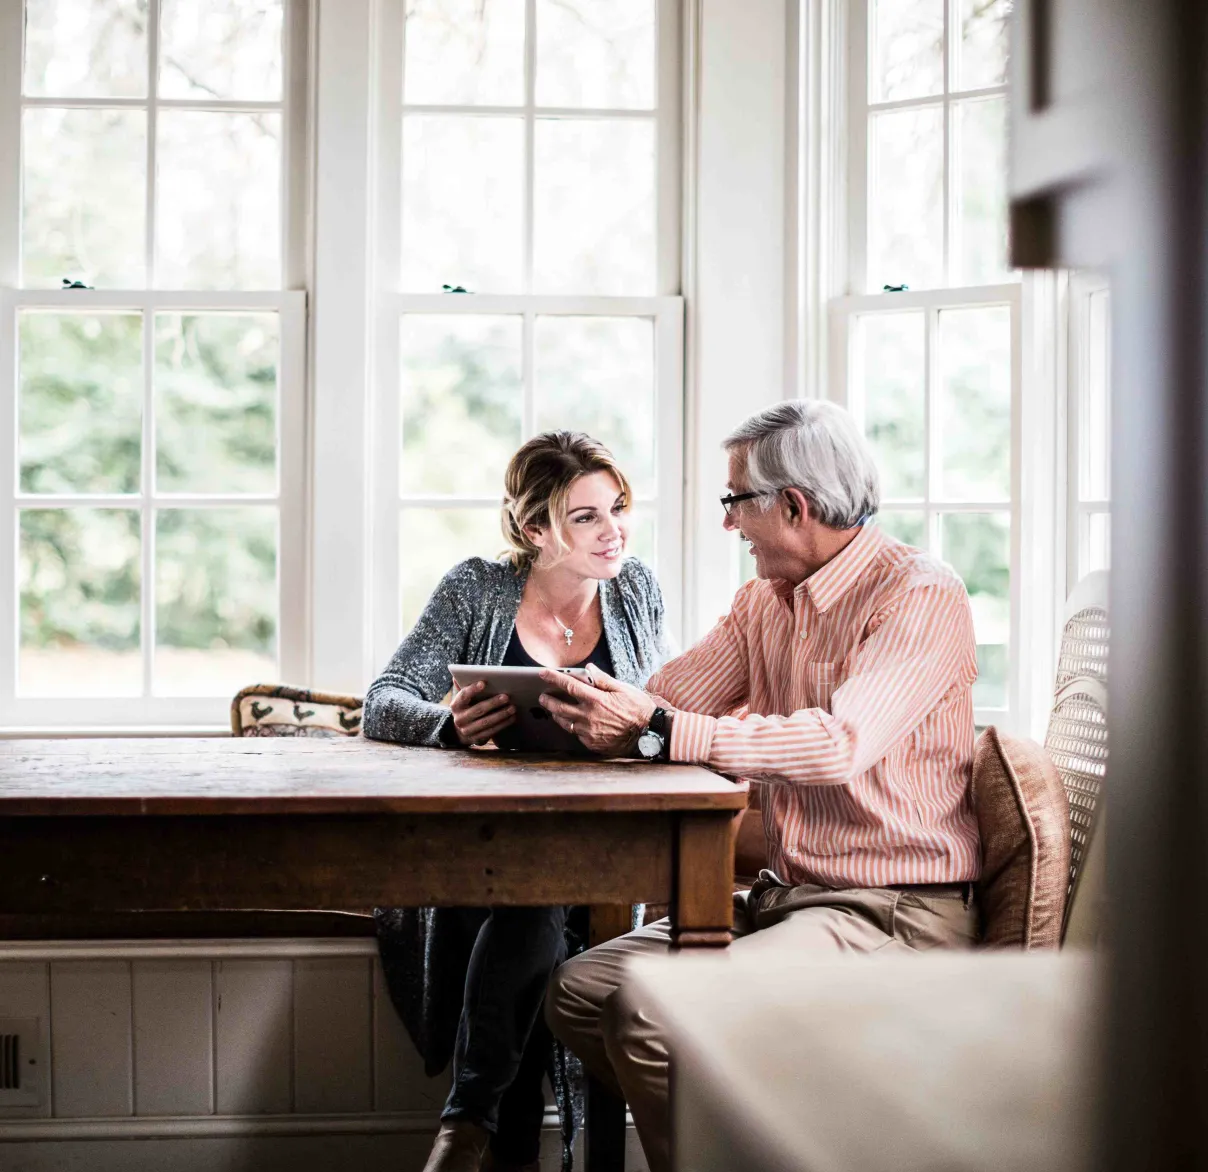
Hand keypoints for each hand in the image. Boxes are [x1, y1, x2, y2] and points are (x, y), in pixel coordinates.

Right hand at [449, 681, 515, 746]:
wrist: (460, 731)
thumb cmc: (466, 708)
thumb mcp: (463, 698)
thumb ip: (464, 687)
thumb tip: (461, 672)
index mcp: (455, 705)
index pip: (463, 695)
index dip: (473, 689)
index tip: (484, 683)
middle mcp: (459, 718)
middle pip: (478, 710)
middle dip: (493, 703)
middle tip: (506, 696)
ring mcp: (467, 730)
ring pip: (486, 722)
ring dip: (501, 715)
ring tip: (513, 707)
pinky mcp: (476, 739)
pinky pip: (491, 731)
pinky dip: (503, 724)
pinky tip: (512, 717)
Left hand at [537, 665, 656, 755]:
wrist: (649, 733)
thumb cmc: (638, 708)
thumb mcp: (623, 689)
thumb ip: (603, 679)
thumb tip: (588, 668)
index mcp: (596, 700)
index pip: (568, 686)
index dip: (553, 678)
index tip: (543, 673)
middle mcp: (589, 717)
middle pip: (559, 707)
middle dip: (548, 700)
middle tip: (542, 696)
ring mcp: (589, 732)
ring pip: (565, 723)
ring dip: (556, 715)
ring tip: (554, 710)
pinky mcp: (592, 743)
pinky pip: (576, 734)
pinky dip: (572, 726)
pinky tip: (573, 722)